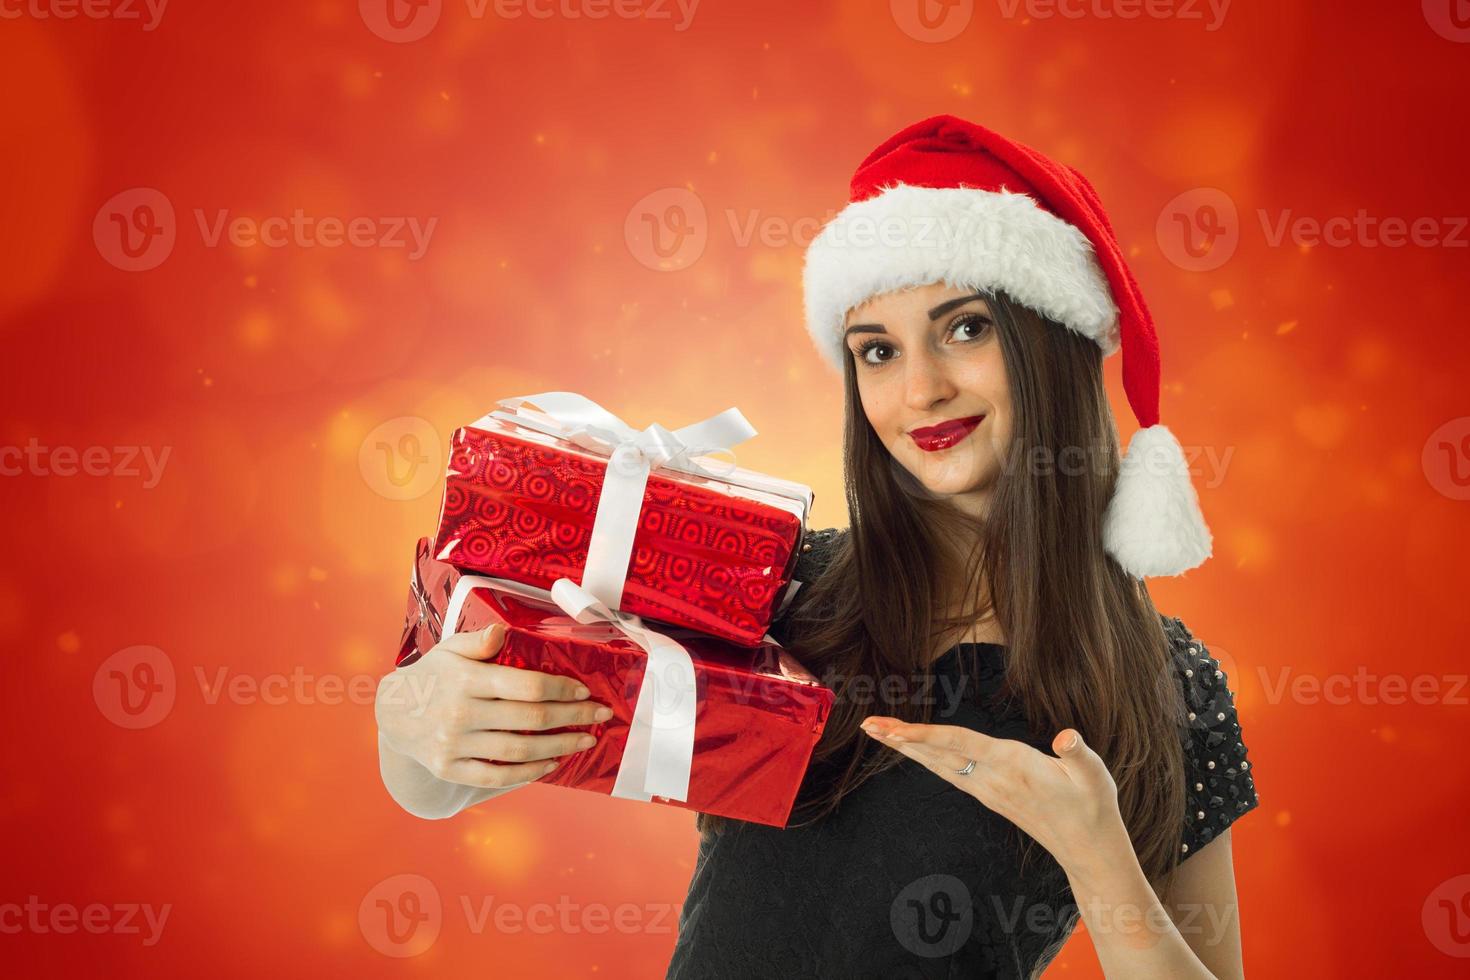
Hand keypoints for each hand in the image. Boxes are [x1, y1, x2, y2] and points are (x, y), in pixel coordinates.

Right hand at [376, 622, 613, 788]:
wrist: (393, 713)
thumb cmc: (434, 675)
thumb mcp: (450, 649)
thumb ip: (479, 641)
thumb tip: (501, 632)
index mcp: (466, 680)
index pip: (525, 685)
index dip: (561, 689)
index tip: (585, 691)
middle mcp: (461, 714)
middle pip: (530, 719)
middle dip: (572, 718)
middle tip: (600, 717)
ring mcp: (454, 745)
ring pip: (519, 751)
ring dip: (559, 747)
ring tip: (584, 741)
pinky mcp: (450, 768)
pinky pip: (497, 776)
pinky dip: (528, 773)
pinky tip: (551, 764)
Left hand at [859, 716, 1130, 876]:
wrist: (1088, 851)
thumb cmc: (1094, 807)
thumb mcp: (1095, 776)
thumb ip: (1079, 753)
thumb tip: (1067, 736)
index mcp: (1013, 764)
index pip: (960, 743)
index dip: (926, 734)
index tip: (895, 729)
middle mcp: (992, 778)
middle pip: (938, 753)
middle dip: (902, 738)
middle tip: (867, 724)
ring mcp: (987, 790)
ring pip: (939, 763)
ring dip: (908, 747)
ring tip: (880, 732)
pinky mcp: (989, 796)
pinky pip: (949, 772)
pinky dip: (927, 757)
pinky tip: (915, 750)